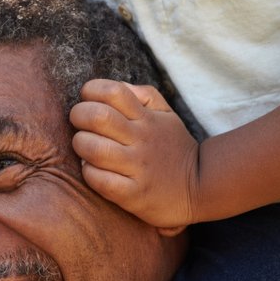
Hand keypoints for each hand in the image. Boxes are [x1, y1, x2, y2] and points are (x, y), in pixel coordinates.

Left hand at [69, 79, 200, 230]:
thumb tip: (118, 86)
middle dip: (78, 116)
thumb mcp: (166, 115)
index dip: (91, 90)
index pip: (113, 91)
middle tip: (80, 124)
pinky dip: (89, 173)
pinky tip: (94, 170)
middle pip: (97, 117)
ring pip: (94, 149)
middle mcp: (142, 140)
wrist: (201, 189)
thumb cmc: (174, 148)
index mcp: (146, 118)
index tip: (88, 99)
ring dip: (81, 145)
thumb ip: (143, 95)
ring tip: (85, 148)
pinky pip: (99, 180)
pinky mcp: (133, 195)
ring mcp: (138, 168)